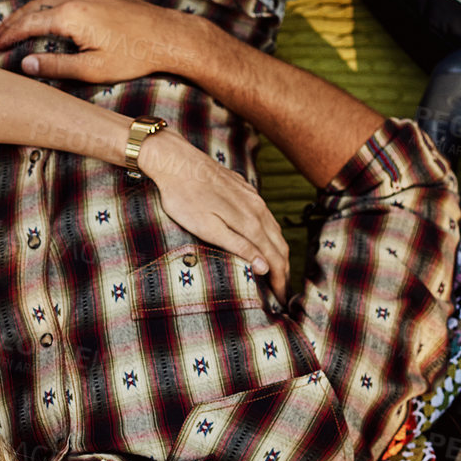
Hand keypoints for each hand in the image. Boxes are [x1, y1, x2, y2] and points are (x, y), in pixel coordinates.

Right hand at [0, 0, 203, 83]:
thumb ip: (56, 66)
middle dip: (13, 21)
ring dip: (28, 9)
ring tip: (14, 24)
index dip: (9, 35)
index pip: (29, 23)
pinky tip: (44, 8)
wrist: (167, 36)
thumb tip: (25, 64)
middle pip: (34, 6)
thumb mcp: (92, 69)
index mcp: (71, 15)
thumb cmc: (133, 56)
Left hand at [138, 133, 290, 303]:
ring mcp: (253, 197)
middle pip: (280, 245)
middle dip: (284, 270)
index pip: (274, 258)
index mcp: (250, 222)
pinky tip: (265, 240)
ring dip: (279, 252)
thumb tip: (265, 267)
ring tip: (278, 271)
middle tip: (282, 292)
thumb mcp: (208, 228)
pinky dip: (270, 234)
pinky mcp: (245, 189)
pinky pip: (266, 216)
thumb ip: (238, 247)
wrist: (176, 161)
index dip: (280, 281)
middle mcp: (257, 208)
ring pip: (275, 229)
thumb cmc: (184, 198)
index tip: (281, 299)